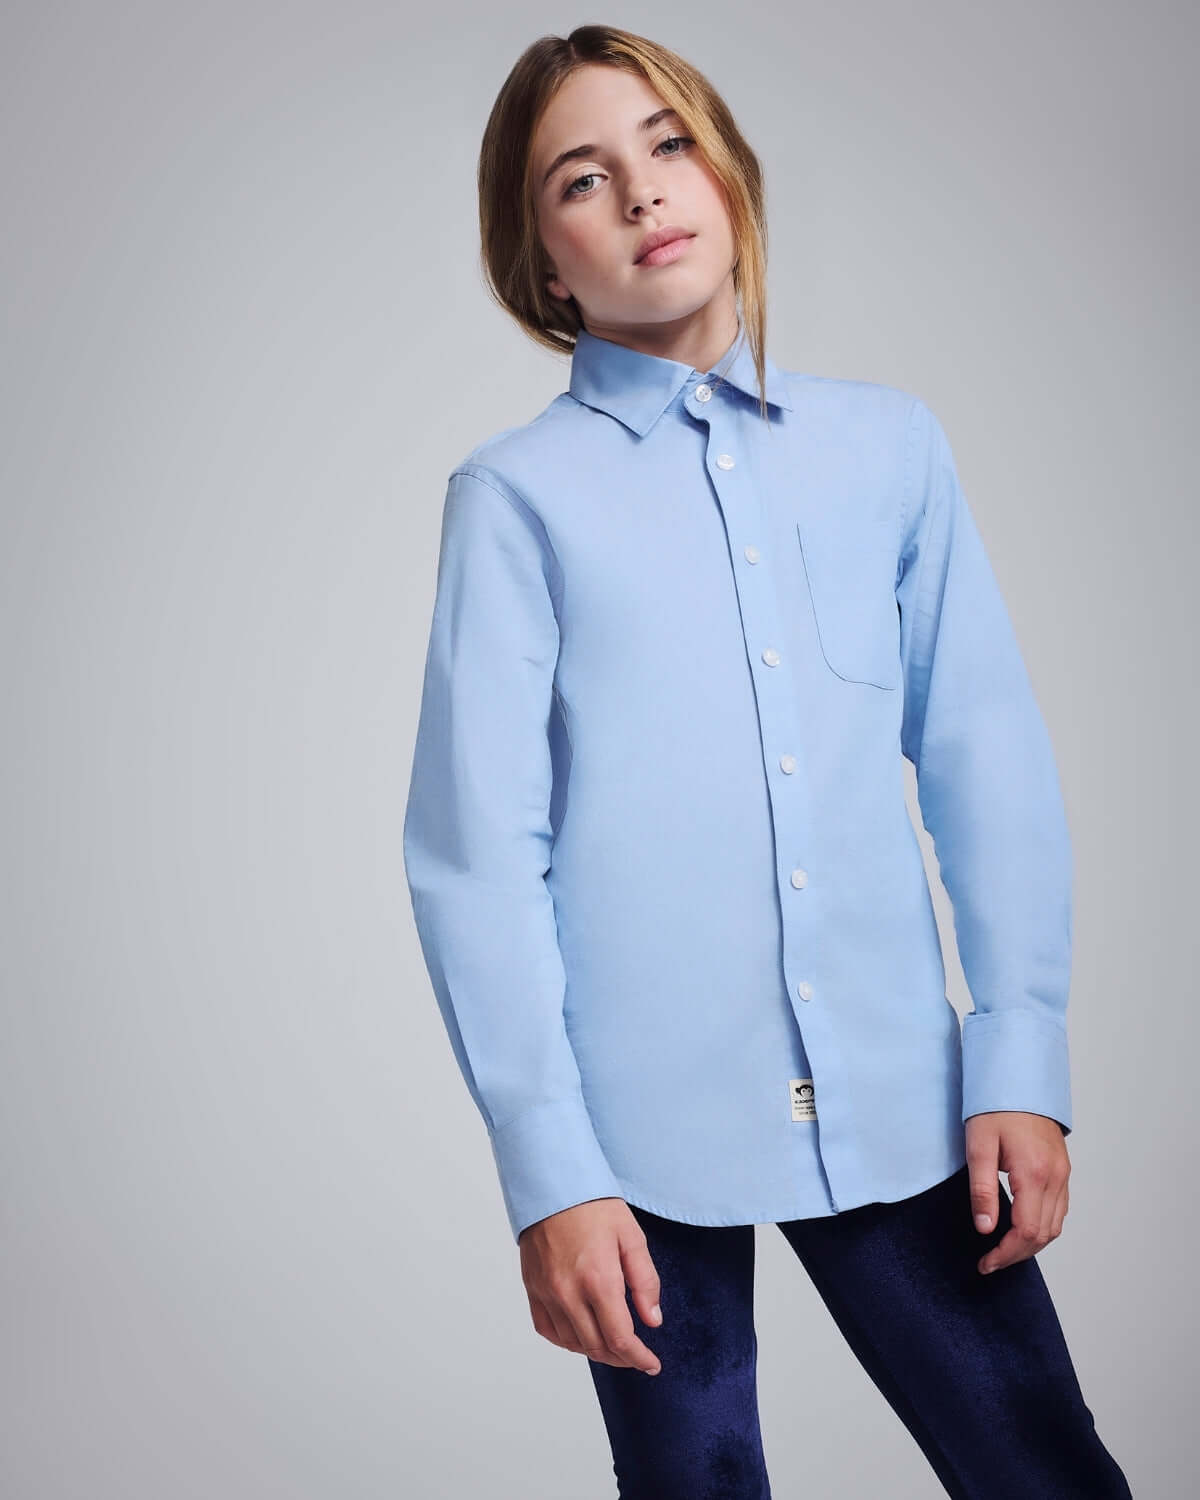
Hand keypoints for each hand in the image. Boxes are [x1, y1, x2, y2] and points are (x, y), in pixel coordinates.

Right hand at [518, 1198, 663, 1373]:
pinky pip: (548, 1330)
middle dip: (622, 1358)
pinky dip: (567, 1340)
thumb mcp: (631, 1237)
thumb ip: (645, 1281)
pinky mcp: (532, 1288)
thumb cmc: (593, 1205)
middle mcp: (569, 1292)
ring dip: (596, 1350)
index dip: (639, 1358)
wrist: (551, 1184)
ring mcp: (547, 1292)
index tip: (651, 1364)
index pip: (620, 1338)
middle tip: (637, 1355)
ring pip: (573, 1343)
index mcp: (598, 1279)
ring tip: (613, 1343)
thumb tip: (653, 1320)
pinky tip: (582, 1335)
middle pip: (597, 1347)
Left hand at [965, 1110, 1069, 1274]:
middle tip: (990, 1262)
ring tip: (1002, 1250)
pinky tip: (1021, 1228)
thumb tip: (985, 1228)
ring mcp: (1062, 1174)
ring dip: (1031, 1244)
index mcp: (1034, 1173)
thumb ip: (982, 1189)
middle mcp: (1055, 1178)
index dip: (1006, 1254)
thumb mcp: (978, 1146)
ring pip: (1055, 1226)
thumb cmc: (995, 1108)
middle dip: (1017, 1255)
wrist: (1019, 1079)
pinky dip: (1042, 1227)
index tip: (986, 1263)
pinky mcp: (1062, 1169)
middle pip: (1043, 1235)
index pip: (1026, 1232)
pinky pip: (1058, 1210)